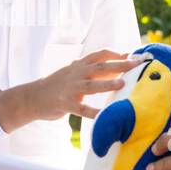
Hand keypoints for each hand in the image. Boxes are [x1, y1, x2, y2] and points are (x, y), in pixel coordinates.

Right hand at [0, 49, 144, 131]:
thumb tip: (121, 61)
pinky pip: (82, 109)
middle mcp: (76, 73)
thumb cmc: (60, 84)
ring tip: (123, 82)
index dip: (119, 54)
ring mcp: (70, 89)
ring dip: (107, 83)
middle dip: (120, 64)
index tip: (136, 55)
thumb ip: (96, 68)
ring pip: (91, 85)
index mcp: (80, 65)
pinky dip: (93, 113)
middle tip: (137, 64)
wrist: (33, 97)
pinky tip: (104, 116)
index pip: (101, 54)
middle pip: (101, 66)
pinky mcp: (66, 104)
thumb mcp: (76, 72)